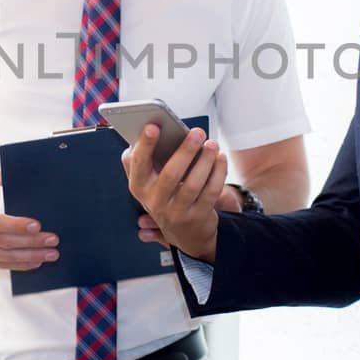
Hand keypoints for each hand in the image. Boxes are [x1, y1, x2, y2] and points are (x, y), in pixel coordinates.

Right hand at [0, 168, 58, 270]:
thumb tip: (23, 171)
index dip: (16, 225)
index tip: (37, 225)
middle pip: (3, 241)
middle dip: (31, 243)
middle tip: (53, 241)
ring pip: (3, 257)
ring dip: (29, 257)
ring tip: (50, 254)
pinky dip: (17, 265)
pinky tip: (34, 262)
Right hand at [121, 123, 225, 261]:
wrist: (183, 232)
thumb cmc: (164, 194)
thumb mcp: (147, 180)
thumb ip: (143, 158)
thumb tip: (149, 129)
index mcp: (139, 186)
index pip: (138, 164)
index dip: (145, 145)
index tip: (154, 126)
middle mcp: (155, 202)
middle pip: (171, 174)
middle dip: (185, 151)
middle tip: (197, 132)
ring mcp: (177, 212)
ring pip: (193, 184)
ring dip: (205, 161)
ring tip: (212, 143)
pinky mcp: (198, 217)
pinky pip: (210, 192)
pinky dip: (218, 173)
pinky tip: (220, 158)